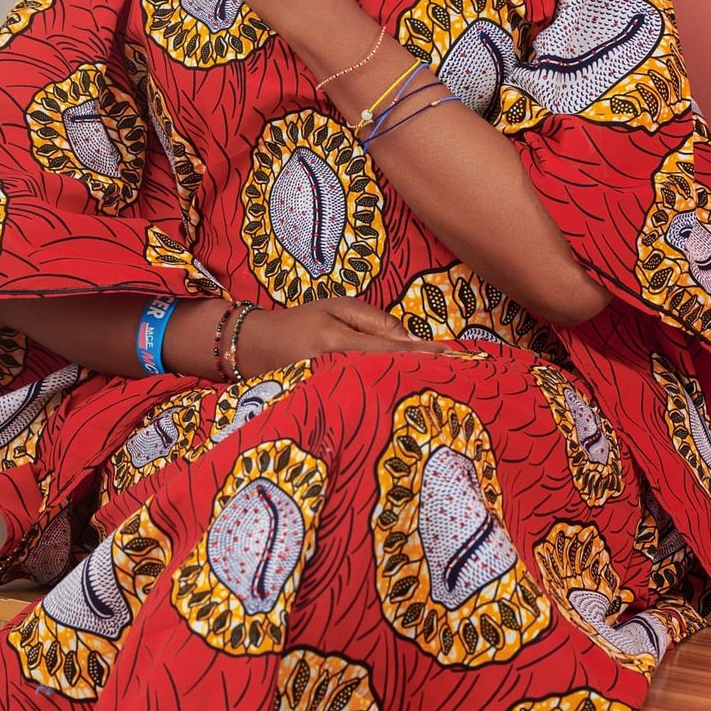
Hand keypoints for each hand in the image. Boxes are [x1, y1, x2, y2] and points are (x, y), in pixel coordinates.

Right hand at [233, 297, 452, 379]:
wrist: (254, 347)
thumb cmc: (298, 322)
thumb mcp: (333, 307)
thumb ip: (371, 320)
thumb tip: (406, 338)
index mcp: (336, 341)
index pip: (389, 347)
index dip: (421, 352)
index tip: (451, 356)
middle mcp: (334, 368)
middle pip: (386, 373)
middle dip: (418, 373)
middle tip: (456, 375)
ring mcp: (329, 390)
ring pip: (376, 388)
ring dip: (405, 387)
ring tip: (437, 389)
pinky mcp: (326, 403)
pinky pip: (362, 398)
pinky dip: (383, 397)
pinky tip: (402, 397)